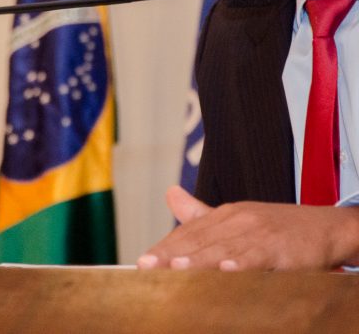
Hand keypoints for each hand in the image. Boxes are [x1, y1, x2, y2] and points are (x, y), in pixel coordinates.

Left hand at [137, 185, 358, 270]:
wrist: (324, 226)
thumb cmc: (277, 228)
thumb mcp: (237, 218)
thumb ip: (201, 213)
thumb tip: (170, 194)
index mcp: (224, 215)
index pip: (188, 234)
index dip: (165, 248)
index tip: (142, 262)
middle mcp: (237, 220)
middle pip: (199, 241)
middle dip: (172, 255)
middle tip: (148, 267)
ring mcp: (258, 232)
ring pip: (223, 249)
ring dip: (199, 260)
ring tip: (176, 268)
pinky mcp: (281, 248)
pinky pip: (258, 257)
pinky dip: (242, 264)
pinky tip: (227, 271)